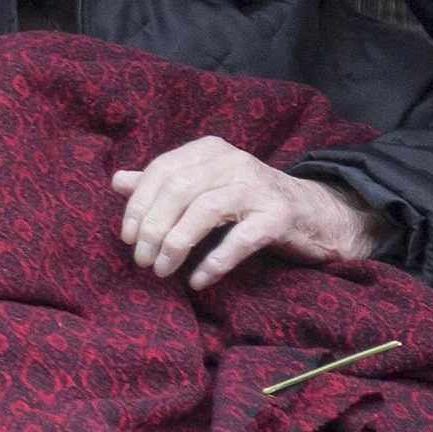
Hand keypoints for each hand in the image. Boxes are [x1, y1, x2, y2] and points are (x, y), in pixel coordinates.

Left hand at [112, 134, 388, 289]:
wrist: (315, 214)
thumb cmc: (249, 201)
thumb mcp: (206, 186)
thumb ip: (164, 183)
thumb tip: (117, 180)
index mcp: (210, 151)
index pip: (162, 171)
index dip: (138, 205)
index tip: (127, 237)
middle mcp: (233, 162)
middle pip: (179, 191)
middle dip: (152, 229)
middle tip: (141, 261)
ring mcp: (258, 187)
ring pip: (205, 211)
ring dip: (176, 245)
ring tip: (161, 271)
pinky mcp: (279, 216)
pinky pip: (240, 239)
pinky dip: (214, 262)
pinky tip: (197, 280)